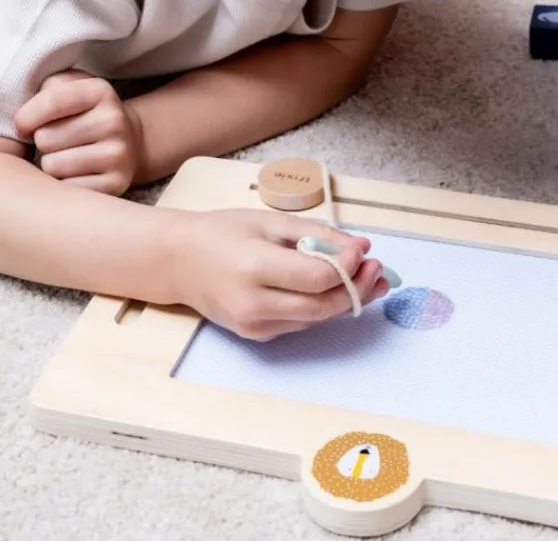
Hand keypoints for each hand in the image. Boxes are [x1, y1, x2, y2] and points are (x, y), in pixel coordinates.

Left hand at [14, 70, 142, 195]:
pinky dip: (64, 185)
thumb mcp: (69, 87)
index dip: (25, 117)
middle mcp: (114, 120)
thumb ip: (44, 87)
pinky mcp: (117, 183)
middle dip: (42, 142)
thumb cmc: (83, 114)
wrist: (129, 142)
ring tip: (65, 157)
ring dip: (51, 165)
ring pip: (53, 166)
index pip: (50, 101)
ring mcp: (118, 154)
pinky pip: (68, 189)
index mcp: (100, 91)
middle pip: (45, 138)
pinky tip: (76, 174)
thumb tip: (23, 116)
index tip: (21, 125)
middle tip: (55, 141)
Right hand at [167, 208, 389, 339]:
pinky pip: (301, 323)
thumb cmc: (224, 232)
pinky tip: (337, 289)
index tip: (365, 251)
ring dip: (346, 301)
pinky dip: (323, 307)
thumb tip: (360, 247)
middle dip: (357, 290)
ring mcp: (253, 325)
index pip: (316, 278)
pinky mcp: (256, 335)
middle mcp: (253, 303)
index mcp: (255, 267)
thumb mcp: (271, 221)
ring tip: (369, 278)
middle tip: (378, 269)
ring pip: (316, 319)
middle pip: (322, 307)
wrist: (179, 261)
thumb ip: (317, 234)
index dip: (348, 267)